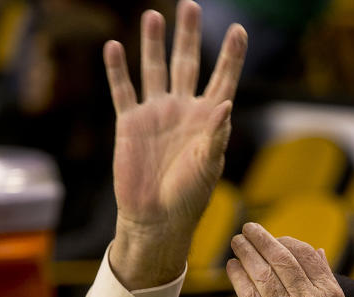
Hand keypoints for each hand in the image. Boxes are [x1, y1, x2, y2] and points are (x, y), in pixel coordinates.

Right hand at [106, 0, 246, 288]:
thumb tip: (226, 103)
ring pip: (154, 69)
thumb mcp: (209, 165)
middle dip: (188, 36)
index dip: (232, 55)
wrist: (156, 217)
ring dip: (153, 43)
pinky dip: (117, 69)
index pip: (223, 79)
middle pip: (187, 63)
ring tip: (154, 15)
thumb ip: (216, 135)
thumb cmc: (190, 196)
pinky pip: (123, 90)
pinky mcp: (130, 123)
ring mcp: (156, 114)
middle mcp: (183, 110)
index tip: (239, 29)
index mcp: (209, 120)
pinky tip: (114, 46)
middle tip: (189, 5)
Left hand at [226, 223, 353, 296]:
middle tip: (248, 229)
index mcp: (330, 294)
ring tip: (237, 242)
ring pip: (263, 275)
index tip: (276, 239)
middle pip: (281, 260)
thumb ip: (329, 282)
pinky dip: (239, 280)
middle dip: (262, 240)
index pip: (306, 255)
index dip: (287, 242)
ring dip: (246, 254)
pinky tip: (232, 267)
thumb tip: (318, 252)